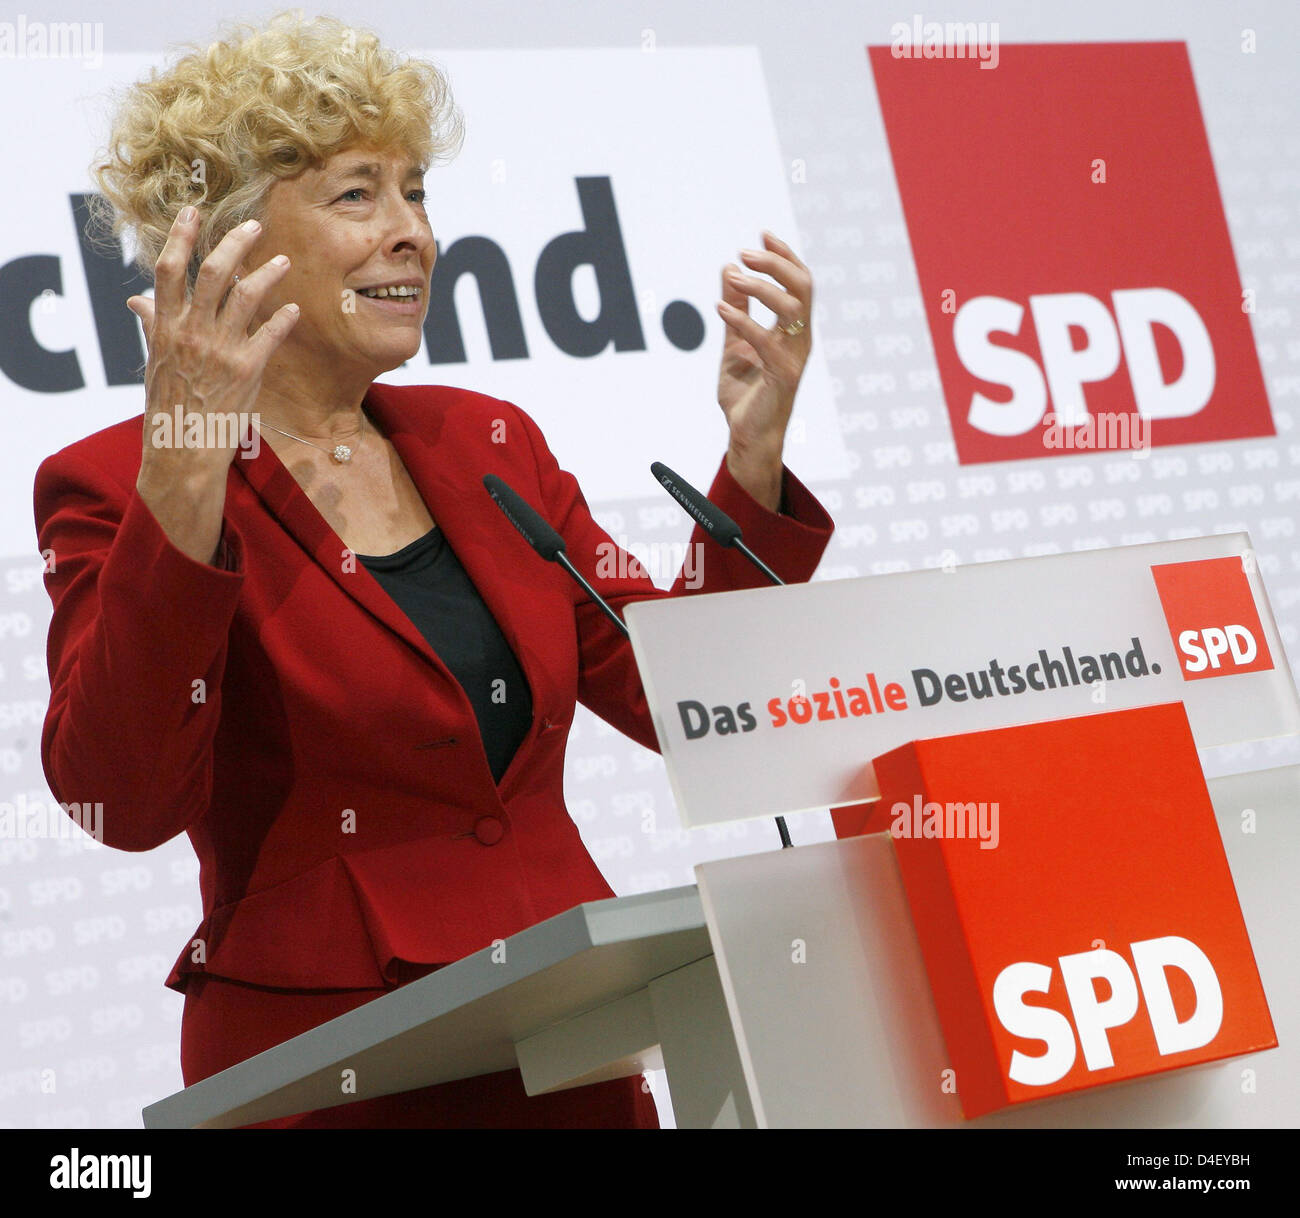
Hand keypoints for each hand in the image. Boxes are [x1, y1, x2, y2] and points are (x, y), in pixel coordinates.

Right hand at [127, 207, 298, 561]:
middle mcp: (192, 333)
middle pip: (212, 273)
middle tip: (254, 226)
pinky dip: (283, 319)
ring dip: (267, 274)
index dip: (181, 237)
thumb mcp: (155, 363)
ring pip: (245, 297)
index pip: (168, 270)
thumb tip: (138, 300)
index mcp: (165, 328)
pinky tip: (293, 308)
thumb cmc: (169, 407)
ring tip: (284, 261)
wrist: (182, 450)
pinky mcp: (247, 370)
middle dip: (234, 244)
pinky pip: (270, 335)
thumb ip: (154, 326)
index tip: (193, 211)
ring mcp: (220, 350)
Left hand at [716, 231, 812, 509]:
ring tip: (733, 274)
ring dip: (761, 286)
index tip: (763, 234)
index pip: (798, 283)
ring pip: (791, 308)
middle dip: (777, 263)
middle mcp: (799, 340)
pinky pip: (765, 341)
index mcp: (792, 331)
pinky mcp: (782, 377)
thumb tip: (728, 270)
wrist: (746, 437)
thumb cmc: (746, 395)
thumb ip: (736, 310)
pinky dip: (743, 320)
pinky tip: (720, 307)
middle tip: (745, 251)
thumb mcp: (734, 344)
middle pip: (802, 287)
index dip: (785, 256)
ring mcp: (793, 358)